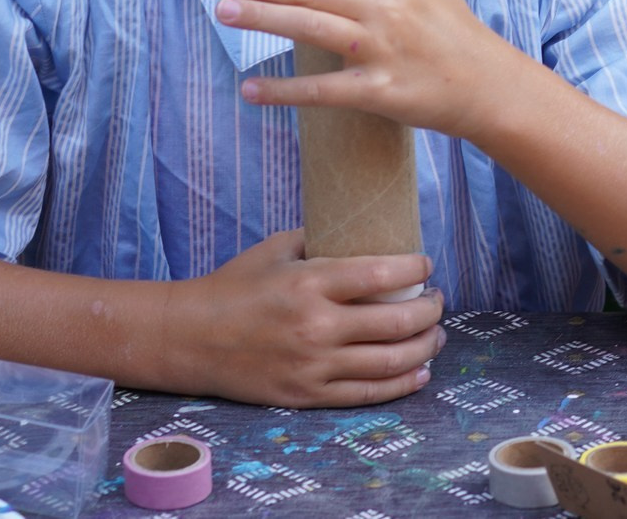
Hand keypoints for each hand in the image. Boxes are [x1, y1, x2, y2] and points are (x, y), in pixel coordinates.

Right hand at [166, 229, 445, 406]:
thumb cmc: (235, 286)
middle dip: (430, 309)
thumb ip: (323, 239)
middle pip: (397, 321)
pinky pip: (368, 394)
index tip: (426, 265)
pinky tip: (420, 372)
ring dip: (425, 346)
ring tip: (436, 334)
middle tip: (437, 299)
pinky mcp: (307, 396)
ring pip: (391, 361)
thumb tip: (367, 229)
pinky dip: (402, 384)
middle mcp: (316, 327)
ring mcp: (313, 366)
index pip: (382, 274)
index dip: (416, 269)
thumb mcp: (277, 248)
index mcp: (309, 283)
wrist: (189, 338)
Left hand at [211, 0, 522, 136]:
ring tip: (223, 13)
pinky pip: (323, 91)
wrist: (487, 86)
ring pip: (312, 29)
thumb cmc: (455, 28)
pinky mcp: (381, 92)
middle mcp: (389, 8)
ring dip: (263, 20)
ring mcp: (383, 50)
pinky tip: (250, 91)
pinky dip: (284, 92)